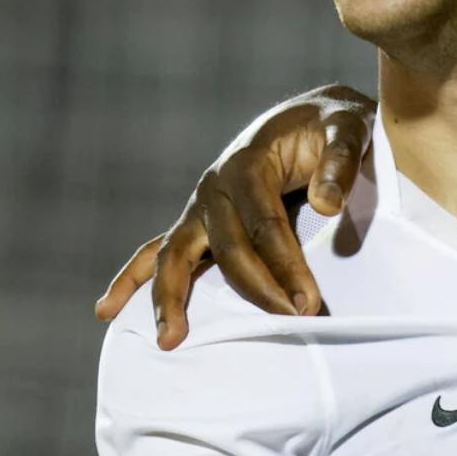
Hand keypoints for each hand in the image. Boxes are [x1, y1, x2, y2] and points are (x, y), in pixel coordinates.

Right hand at [92, 84, 373, 348]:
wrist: (308, 116)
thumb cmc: (331, 125)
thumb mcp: (347, 128)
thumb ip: (340, 161)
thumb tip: (327, 204)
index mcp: (247, 164)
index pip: (263, 225)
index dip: (285, 265)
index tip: (308, 301)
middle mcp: (214, 187)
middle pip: (226, 248)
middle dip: (257, 290)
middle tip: (293, 320)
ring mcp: (200, 206)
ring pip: (175, 256)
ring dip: (169, 298)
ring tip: (170, 339)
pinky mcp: (198, 222)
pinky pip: (159, 251)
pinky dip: (134, 279)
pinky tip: (109, 309)